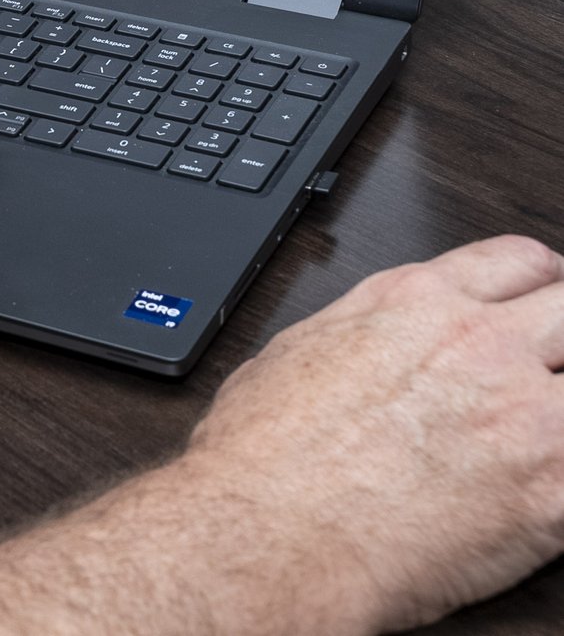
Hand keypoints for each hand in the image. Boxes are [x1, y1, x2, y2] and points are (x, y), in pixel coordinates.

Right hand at [178, 234, 563, 633]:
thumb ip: (356, 332)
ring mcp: (527, 417)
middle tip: (554, 365)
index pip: (519, 261)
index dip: (541, 282)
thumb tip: (361, 344)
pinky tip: (540, 492)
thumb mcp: (293, 351)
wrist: (269, 534)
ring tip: (541, 434)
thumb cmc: (260, 457)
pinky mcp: (553, 493)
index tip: (542, 303)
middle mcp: (479, 346)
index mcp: (414, 305)